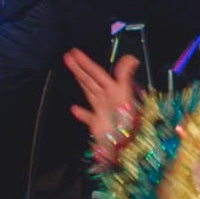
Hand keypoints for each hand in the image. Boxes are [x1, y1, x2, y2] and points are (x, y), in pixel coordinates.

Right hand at [66, 48, 141, 163]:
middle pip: (91, 80)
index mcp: (112, 90)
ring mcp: (101, 111)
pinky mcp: (98, 125)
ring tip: (73, 72)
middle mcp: (107, 99)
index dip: (85, 62)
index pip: (96, 73)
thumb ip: (125, 75)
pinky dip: (81, 113)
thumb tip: (131, 58)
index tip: (75, 53)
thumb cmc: (126, 121)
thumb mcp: (125, 95)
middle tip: (68, 57)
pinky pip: (88, 117)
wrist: (125, 146)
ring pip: (89, 92)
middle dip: (80, 68)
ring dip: (81, 82)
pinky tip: (74, 109)